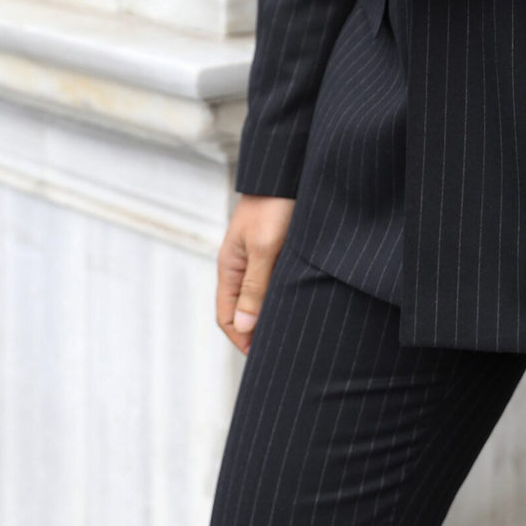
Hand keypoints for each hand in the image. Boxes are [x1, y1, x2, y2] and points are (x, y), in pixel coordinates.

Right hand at [215, 194, 294, 354]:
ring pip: (259, 296)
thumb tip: (245, 328)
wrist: (287, 171)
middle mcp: (241, 265)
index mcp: (230, 268)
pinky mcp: (275, 247)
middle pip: (243, 310)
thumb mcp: (265, 248)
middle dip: (257, 331)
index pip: (227, 317)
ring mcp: (257, 257)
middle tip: (280, 348)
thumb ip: (255, 287)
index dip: (242, 339)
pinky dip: (281, 294)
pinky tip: (298, 299)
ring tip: (291, 328)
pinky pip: (272, 280)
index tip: (263, 354)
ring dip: (270, 312)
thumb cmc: (274, 205)